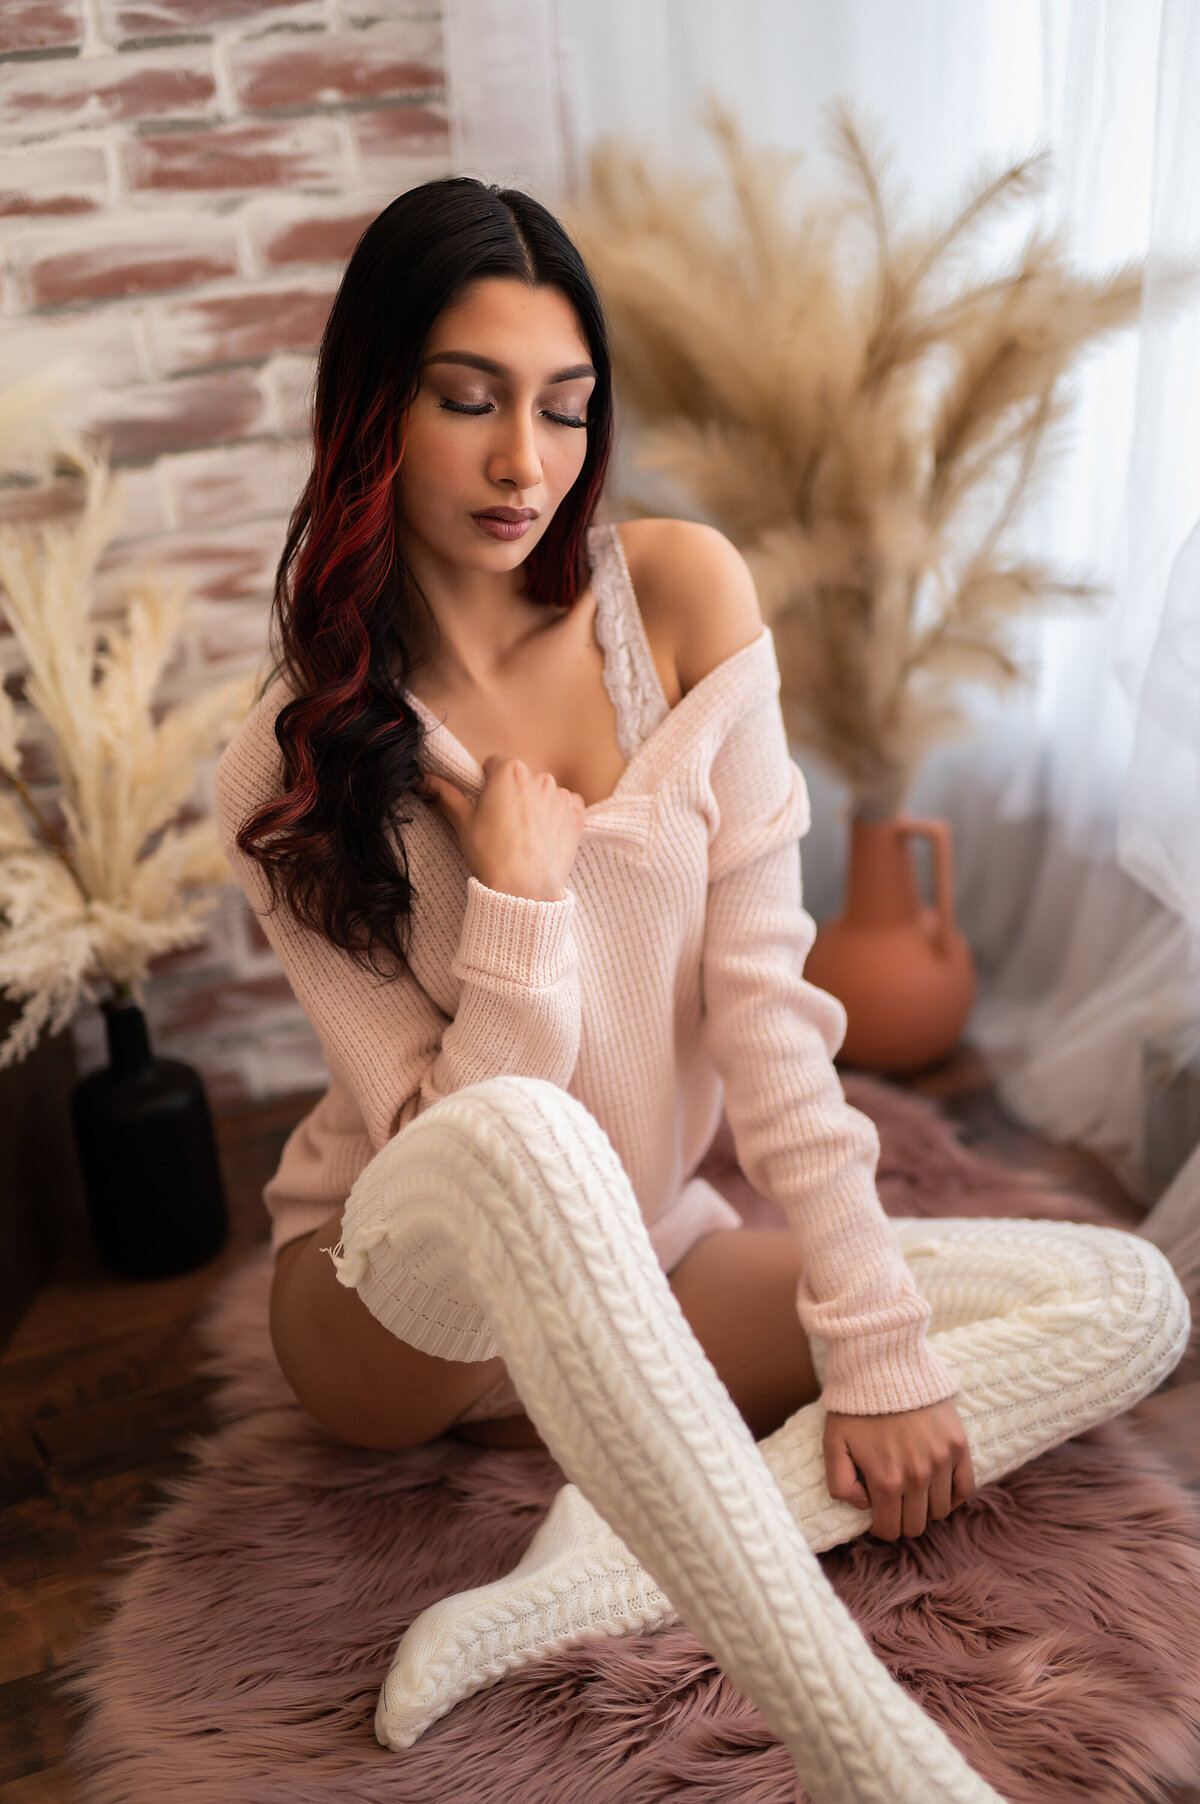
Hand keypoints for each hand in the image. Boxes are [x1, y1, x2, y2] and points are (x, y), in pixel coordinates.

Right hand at [417, 757, 585, 902]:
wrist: (523, 890)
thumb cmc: (490, 855)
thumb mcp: (463, 822)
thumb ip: (445, 794)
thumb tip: (424, 779)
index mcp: (509, 771)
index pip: (496, 764)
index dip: (488, 783)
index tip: (487, 804)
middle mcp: (539, 776)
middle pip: (522, 778)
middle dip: (514, 794)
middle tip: (504, 824)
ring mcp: (561, 795)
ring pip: (544, 793)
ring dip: (536, 805)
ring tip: (525, 836)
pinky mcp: (577, 814)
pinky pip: (566, 807)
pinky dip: (557, 817)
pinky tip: (545, 838)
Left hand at [822, 1396, 974, 1540]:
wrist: (884, 1365)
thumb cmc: (855, 1406)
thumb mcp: (833, 1444)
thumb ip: (840, 1483)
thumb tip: (863, 1506)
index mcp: (885, 1480)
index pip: (890, 1529)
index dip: (881, 1525)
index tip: (877, 1511)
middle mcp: (917, 1476)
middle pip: (917, 1525)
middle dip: (902, 1519)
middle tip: (894, 1500)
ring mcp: (941, 1461)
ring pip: (941, 1511)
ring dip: (926, 1507)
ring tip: (913, 1489)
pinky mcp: (959, 1445)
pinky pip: (965, 1488)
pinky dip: (952, 1495)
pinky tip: (938, 1485)